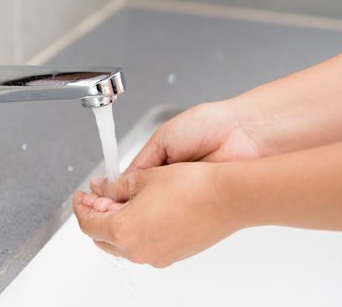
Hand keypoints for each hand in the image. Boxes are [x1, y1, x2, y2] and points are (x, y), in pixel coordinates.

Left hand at [72, 162, 240, 267]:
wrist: (228, 198)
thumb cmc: (192, 186)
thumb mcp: (146, 177)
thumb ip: (117, 186)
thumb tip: (104, 189)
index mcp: (124, 230)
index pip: (88, 222)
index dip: (81, 206)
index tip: (82, 195)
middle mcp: (137, 250)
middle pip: (102, 237)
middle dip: (96, 216)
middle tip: (98, 197)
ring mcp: (156, 256)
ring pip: (123, 244)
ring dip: (117, 224)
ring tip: (124, 201)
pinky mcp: (172, 255)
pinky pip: (144, 246)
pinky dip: (136, 231)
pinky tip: (146, 211)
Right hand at [92, 100, 258, 200]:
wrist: (241, 133)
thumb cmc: (208, 126)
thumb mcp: (163, 138)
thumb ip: (142, 160)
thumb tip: (119, 180)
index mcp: (161, 161)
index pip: (131, 182)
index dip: (115, 190)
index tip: (100, 196)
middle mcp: (172, 181)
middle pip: (141, 200)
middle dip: (125, 203)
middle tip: (109, 205)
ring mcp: (185, 196)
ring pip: (156, 212)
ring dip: (143, 211)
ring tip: (130, 209)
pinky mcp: (198, 207)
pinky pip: (175, 216)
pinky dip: (163, 216)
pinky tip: (155, 214)